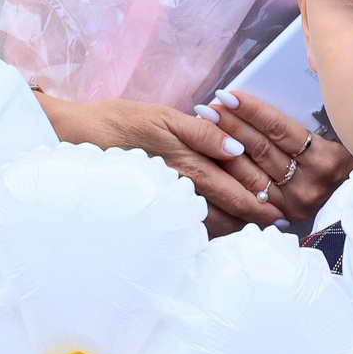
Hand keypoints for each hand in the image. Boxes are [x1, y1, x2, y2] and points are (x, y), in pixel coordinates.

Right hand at [37, 92, 283, 232]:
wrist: (73, 140)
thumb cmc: (119, 122)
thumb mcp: (162, 116)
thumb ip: (201, 133)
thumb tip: (236, 149)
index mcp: (186, 160)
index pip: (231, 184)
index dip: (257, 198)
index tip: (279, 212)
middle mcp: (178, 186)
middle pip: (224, 209)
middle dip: (252, 219)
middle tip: (278, 229)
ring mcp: (163, 200)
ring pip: (206, 221)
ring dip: (232, 229)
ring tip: (256, 235)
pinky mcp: (150, 206)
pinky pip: (182, 226)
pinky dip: (203, 233)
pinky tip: (216, 237)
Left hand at [194, 87, 352, 224]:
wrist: (352, 191)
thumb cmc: (340, 148)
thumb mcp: (335, 127)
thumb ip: (312, 109)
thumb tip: (287, 75)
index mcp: (326, 158)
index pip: (281, 130)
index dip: (252, 111)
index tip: (229, 95)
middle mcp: (312, 184)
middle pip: (261, 150)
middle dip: (231, 125)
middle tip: (209, 106)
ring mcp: (295, 204)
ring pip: (249, 172)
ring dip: (223, 147)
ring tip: (206, 126)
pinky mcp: (282, 215)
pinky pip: (248, 192)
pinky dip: (228, 173)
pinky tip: (212, 156)